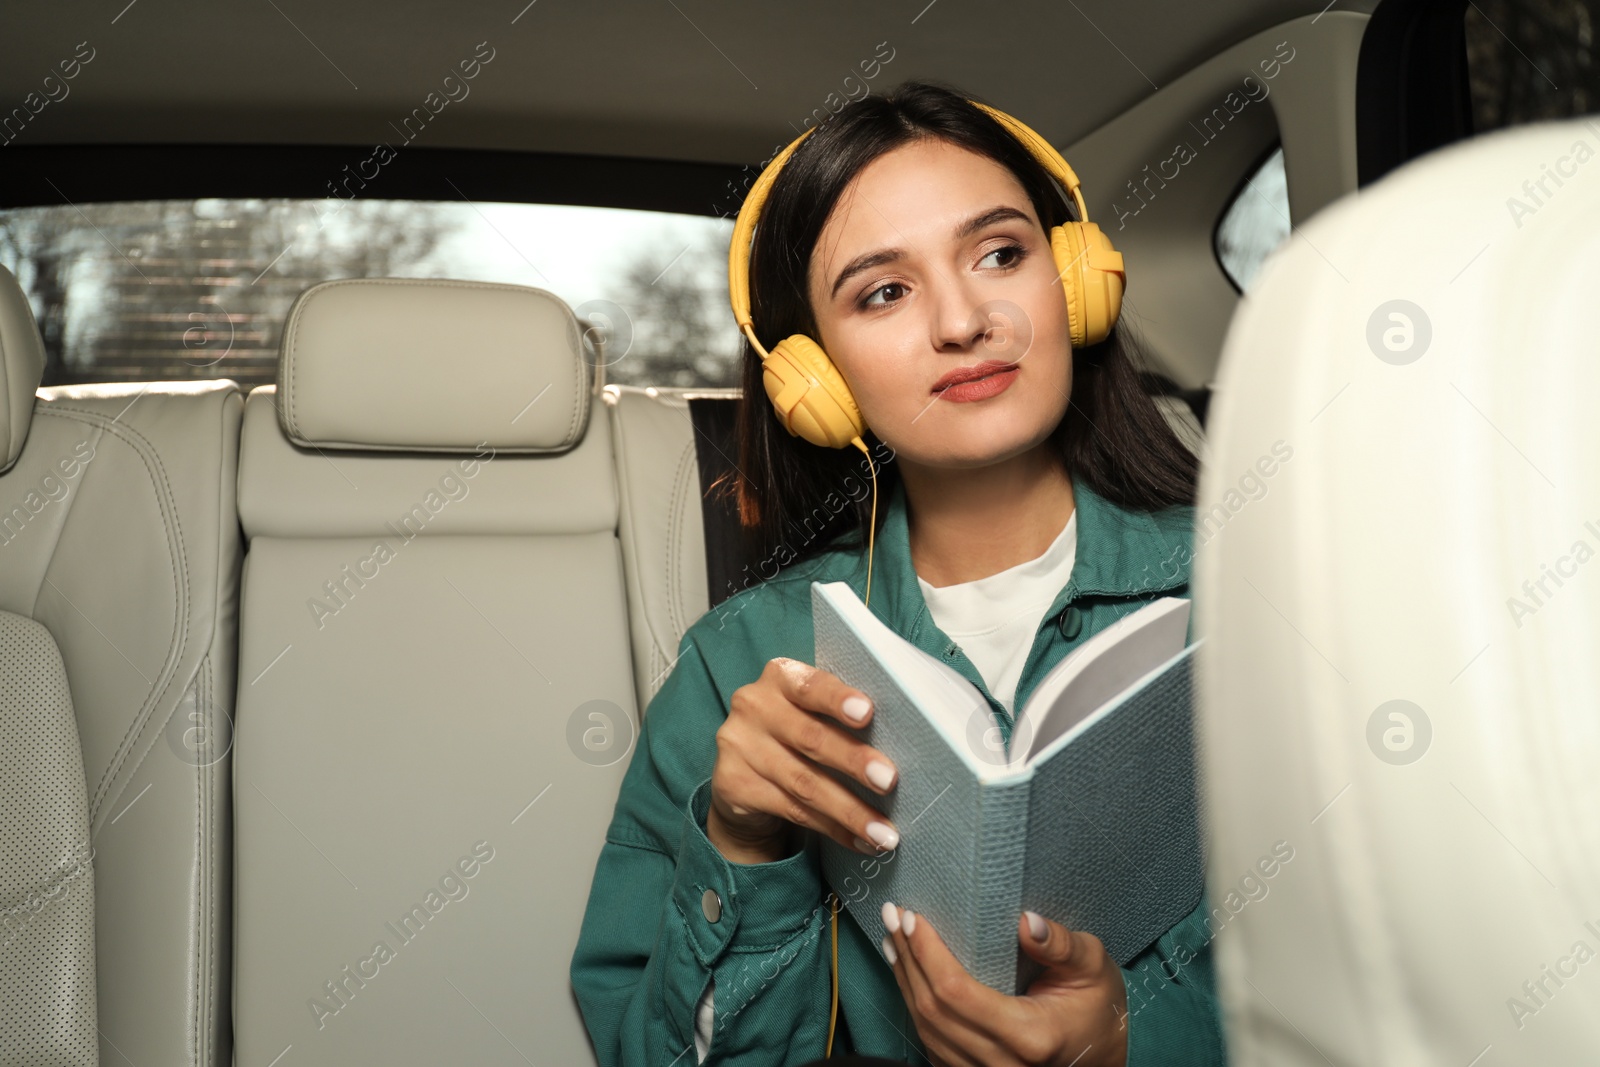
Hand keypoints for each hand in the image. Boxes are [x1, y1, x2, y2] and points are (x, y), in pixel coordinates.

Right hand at [707, 657, 900, 863]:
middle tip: (889, 780)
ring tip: (884, 832)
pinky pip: (792, 811)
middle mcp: (753, 705)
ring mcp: (738, 745)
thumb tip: (904, 739)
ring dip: (849, 810)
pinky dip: (832, 828)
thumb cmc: (797, 733)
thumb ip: (842, 715)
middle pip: (810, 738)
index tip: (867, 712)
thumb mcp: (813, 712)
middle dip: (854, 761)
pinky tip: (860, 840)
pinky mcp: (733, 784)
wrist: (743, 774)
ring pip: (804, 783)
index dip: (838, 699)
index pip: (810, 685)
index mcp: (780, 676)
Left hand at [879, 902, 1127, 1066]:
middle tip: (893, 915)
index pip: (958, 992)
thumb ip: (1059, 944)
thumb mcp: (1091, 964)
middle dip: (908, 958)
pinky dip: (915, 1004)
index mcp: (1030, 1035)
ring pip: (926, 1029)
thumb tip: (1025, 921)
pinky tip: (907, 973)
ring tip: (894, 938)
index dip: (927, 953)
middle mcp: (1002, 1063)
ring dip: (904, 980)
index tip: (912, 916)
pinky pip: (932, 1042)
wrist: (1105, 1050)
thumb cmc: (1097, 1005)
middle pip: (934, 1010)